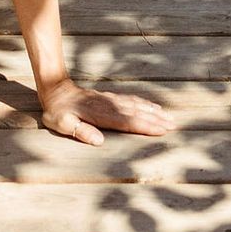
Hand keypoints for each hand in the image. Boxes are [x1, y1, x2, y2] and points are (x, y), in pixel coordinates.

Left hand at [39, 81, 173, 143]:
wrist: (56, 90)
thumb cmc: (58, 112)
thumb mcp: (63, 124)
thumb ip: (81, 131)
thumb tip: (100, 141)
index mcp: (101, 115)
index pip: (128, 122)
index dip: (145, 126)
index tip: (161, 130)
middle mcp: (110, 106)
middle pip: (137, 113)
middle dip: (156, 119)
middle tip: (174, 125)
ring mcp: (111, 100)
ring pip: (137, 105)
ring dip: (154, 111)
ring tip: (170, 117)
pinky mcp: (111, 97)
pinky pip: (132, 100)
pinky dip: (145, 103)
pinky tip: (153, 106)